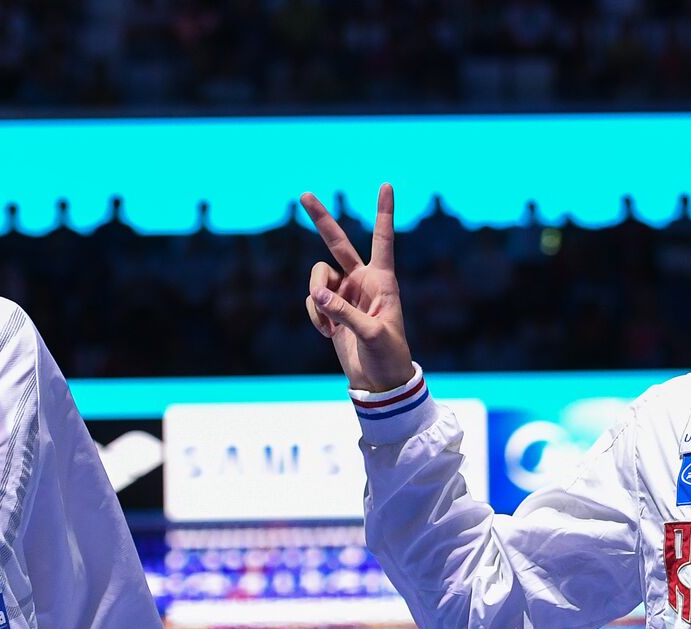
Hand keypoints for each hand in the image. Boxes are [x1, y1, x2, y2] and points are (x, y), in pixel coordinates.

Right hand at [300, 184, 415, 391]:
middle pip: (337, 243)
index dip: (384, 212)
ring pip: (317, 277)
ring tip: (328, 324)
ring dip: (316, 298)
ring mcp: (344, 295)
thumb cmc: (387, 356)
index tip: (386, 185)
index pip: (383, 239)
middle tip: (303, 194)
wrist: (378, 382)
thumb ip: (344, 312)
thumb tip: (315, 294)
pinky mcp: (330, 310)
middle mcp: (362, 281)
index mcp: (382, 280)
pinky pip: (312, 301)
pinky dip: (315, 316)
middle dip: (321, 220)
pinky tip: (328, 333)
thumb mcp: (372, 333)